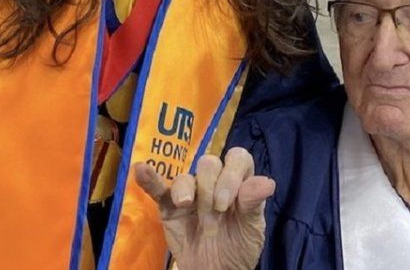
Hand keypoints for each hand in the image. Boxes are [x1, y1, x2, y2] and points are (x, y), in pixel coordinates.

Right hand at [133, 149, 274, 269]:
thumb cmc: (238, 250)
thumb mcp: (251, 231)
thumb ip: (253, 205)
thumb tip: (267, 183)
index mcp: (239, 183)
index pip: (237, 159)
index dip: (232, 173)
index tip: (227, 202)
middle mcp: (214, 182)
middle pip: (209, 163)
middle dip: (211, 184)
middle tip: (215, 210)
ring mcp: (190, 193)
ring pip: (185, 176)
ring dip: (185, 187)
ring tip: (185, 204)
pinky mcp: (168, 207)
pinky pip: (158, 189)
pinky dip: (149, 179)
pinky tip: (142, 169)